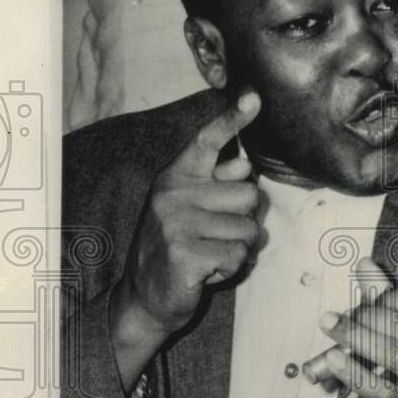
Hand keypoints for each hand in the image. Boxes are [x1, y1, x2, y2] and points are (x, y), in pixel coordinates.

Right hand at [110, 92, 260, 390]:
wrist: (144, 299)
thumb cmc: (175, 250)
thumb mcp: (189, 211)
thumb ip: (214, 186)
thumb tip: (244, 164)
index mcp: (175, 178)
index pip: (207, 141)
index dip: (232, 119)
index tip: (254, 98)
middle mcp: (173, 195)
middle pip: (248, 194)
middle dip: (241, 222)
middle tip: (212, 237)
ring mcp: (177, 224)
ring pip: (247, 229)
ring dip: (236, 249)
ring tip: (208, 254)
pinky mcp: (185, 253)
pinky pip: (237, 255)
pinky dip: (229, 269)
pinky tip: (206, 273)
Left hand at [314, 265, 397, 397]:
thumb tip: (364, 265)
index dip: (392, 296)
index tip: (368, 297)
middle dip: (367, 315)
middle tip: (338, 314)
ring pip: (393, 354)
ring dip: (355, 336)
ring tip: (329, 325)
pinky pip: (381, 388)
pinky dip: (353, 370)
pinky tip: (333, 357)